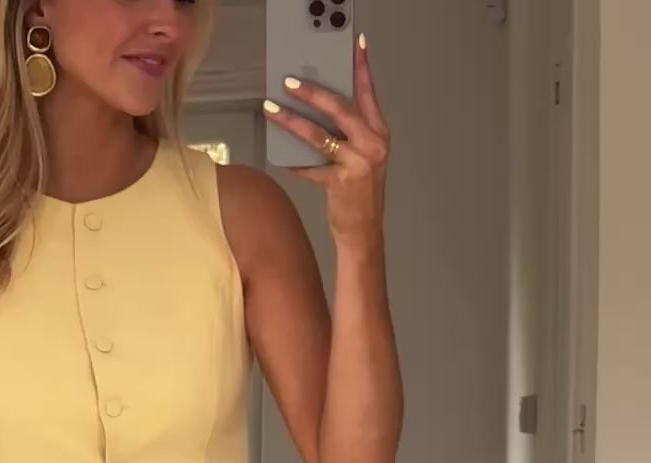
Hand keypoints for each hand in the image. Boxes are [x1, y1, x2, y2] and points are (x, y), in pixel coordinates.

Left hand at [265, 36, 388, 243]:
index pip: (368, 93)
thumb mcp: (363, 157)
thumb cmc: (360, 192)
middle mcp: (372, 145)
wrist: (363, 231)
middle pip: (339, 108)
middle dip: (311, 92)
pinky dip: (294, 162)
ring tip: (272, 109)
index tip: (354, 43)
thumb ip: (348, 132)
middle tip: (289, 81)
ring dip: (291, 121)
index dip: (361, 67)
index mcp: (379, 133)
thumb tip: (318, 108)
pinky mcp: (340, 182)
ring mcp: (357, 163)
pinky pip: (310, 166)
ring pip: (318, 134)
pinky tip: (281, 156)